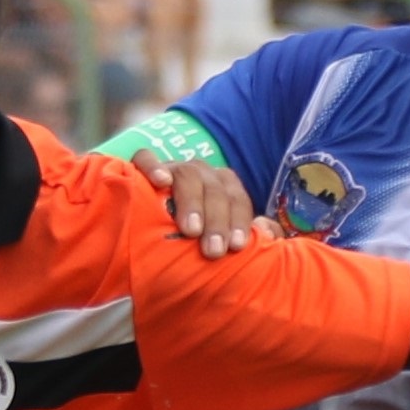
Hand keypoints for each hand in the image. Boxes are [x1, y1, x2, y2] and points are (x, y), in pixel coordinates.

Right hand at [130, 151, 261, 255]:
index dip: (239, 221)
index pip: (237, 197)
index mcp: (221, 187)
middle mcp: (200, 174)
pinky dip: (153, 167)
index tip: (237, 247)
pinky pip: (146, 158)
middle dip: (218, 221)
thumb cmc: (187, 240)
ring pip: (187, 174)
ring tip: (191, 230)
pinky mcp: (139, 168)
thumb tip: (270, 234)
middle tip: (214, 251)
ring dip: (192, 202)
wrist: (141, 233)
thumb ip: (243, 236)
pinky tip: (160, 182)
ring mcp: (171, 169)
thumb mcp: (217, 239)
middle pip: (215, 188)